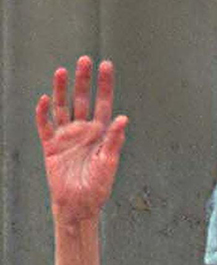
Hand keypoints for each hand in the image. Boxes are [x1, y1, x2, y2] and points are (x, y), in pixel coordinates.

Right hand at [35, 56, 127, 226]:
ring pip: (63, 107)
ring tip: (62, 71)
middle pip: (82, 100)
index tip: (106, 66)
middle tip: (85, 60)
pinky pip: (45, 125)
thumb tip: (124, 118)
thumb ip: (115, 140)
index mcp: (101, 133)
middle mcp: (84, 131)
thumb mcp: (109, 163)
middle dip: (84, 81)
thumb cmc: (98, 186)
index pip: (104, 103)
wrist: (78, 204)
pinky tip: (45, 99)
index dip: (104, 85)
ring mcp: (66, 136)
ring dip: (62, 90)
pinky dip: (43, 112)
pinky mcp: (51, 146)